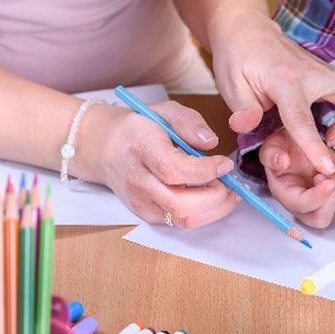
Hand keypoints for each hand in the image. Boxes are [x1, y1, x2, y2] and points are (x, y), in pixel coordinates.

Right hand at [79, 101, 241, 228]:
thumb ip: (189, 122)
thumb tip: (211, 143)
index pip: (173, 169)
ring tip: (226, 192)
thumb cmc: (137, 127)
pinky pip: (178, 223)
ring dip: (213, 210)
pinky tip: (210, 198)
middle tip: (231, 183)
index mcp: (141, 148)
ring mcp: (140, 201)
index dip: (205, 171)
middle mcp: (137, 180)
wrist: (103, 147)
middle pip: (179, 204)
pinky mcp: (145, 214)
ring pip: (181, 220)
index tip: (225, 163)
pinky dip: (201, 214)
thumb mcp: (164, 110)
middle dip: (215, 197)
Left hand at [210, 10, 334, 175]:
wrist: (246, 29)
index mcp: (285, 79)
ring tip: (334, 129)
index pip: (303, 119)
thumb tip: (246, 126)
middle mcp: (312, 71)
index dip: (315, 147)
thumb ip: (242, 109)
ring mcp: (324, 68)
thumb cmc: (237, 56)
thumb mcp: (230, 84)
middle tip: (329, 138)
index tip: (327, 168)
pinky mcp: (329, 71)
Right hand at [260, 127, 334, 228]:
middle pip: (321, 220)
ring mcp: (321, 200)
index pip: (301, 207)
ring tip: (331, 168)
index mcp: (285, 193)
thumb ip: (272, 154)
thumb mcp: (273, 145)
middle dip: (330, 200)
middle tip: (328, 177)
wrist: (297, 139)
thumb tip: (281, 162)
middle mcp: (303, 203)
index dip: (316, 197)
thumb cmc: (283, 147)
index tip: (326, 180)